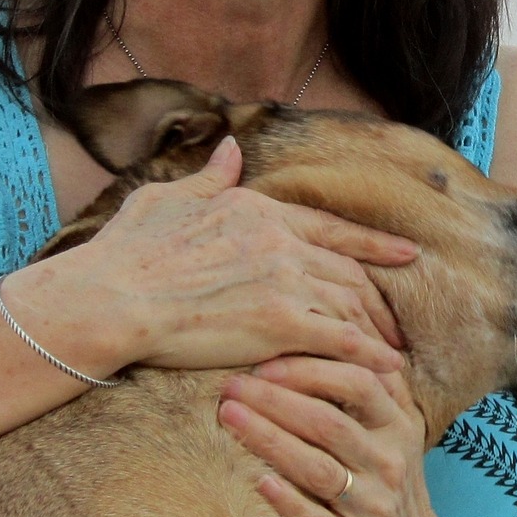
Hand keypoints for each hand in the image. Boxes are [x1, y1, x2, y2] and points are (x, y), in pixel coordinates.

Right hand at [16, 137, 416, 376]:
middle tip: (401, 321)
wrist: (111, 297)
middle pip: (349, 270)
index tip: (405, 254)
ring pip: (350, 303)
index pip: (330, 228)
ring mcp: (283, 280)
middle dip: (382, 297)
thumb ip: (210, 177)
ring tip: (395, 352)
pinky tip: (387, 370)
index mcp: (258, 209)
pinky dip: (368, 355)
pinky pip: (340, 339)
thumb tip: (233, 146)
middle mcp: (280, 240)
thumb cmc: (127, 252)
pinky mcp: (279, 322)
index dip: (372, 244)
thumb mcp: (168, 197)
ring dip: (377, 329)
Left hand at [217, 356, 454, 516]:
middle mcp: (392, 462)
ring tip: (228, 419)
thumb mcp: (392, 432)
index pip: (357, 382)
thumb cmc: (388, 484)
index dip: (308, 368)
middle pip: (329, 422)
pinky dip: (289, 504)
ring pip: (320, 470)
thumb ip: (368, 388)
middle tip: (229, 386)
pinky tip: (258, 483)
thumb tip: (321, 329)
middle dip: (275, 400)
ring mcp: (378, 508)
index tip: (262, 361)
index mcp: (399, 424)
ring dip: (270, 442)